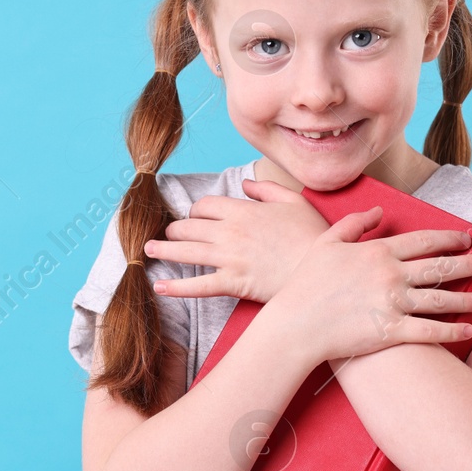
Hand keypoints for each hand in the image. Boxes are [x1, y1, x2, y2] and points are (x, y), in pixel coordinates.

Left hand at [143, 178, 328, 302]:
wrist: (322, 270)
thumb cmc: (312, 236)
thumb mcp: (293, 202)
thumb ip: (266, 189)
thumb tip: (245, 183)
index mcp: (243, 211)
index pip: (206, 205)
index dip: (196, 211)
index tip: (195, 217)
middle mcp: (230, 232)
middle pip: (189, 226)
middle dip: (175, 228)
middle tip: (168, 233)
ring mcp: (229, 258)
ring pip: (186, 251)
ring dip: (164, 249)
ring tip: (148, 249)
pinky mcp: (232, 283)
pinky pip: (198, 285)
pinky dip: (176, 287)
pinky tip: (159, 286)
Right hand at [266, 205, 471, 365]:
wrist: (295, 324)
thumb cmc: (306, 284)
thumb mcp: (327, 243)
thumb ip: (355, 223)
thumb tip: (380, 210)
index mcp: (377, 252)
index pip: (424, 240)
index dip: (449, 238)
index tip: (467, 238)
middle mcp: (390, 275)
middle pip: (440, 267)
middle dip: (470, 264)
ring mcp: (392, 304)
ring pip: (441, 300)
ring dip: (466, 299)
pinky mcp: (390, 331)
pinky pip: (429, 331)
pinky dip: (451, 331)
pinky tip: (466, 330)